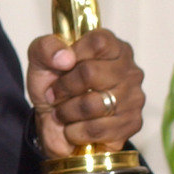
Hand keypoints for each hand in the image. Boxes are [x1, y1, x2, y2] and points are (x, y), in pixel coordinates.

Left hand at [26, 29, 145, 157]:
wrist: (53, 121)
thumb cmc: (53, 84)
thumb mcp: (40, 59)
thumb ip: (46, 48)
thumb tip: (65, 58)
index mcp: (112, 47)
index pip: (98, 42)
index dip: (73, 55)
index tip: (61, 66)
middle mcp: (129, 70)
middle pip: (89, 73)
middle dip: (63, 87)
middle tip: (55, 94)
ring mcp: (134, 98)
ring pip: (92, 104)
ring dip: (66, 112)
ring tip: (63, 112)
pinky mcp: (131, 124)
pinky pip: (96, 129)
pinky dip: (75, 131)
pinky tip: (74, 127)